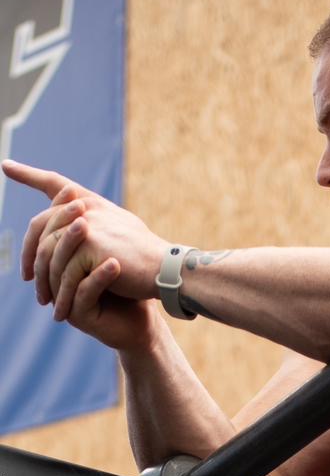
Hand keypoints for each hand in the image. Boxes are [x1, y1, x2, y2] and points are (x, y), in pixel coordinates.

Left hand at [2, 159, 165, 316]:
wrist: (169, 270)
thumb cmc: (149, 260)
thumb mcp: (120, 234)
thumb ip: (96, 229)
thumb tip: (79, 226)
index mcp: (92, 202)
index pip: (55, 184)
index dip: (29, 174)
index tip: (6, 166)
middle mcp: (86, 207)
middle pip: (40, 226)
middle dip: (28, 254)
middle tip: (26, 278)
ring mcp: (86, 224)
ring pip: (48, 253)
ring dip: (44, 281)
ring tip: (45, 301)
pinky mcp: (89, 245)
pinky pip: (63, 272)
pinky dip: (61, 295)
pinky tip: (61, 309)